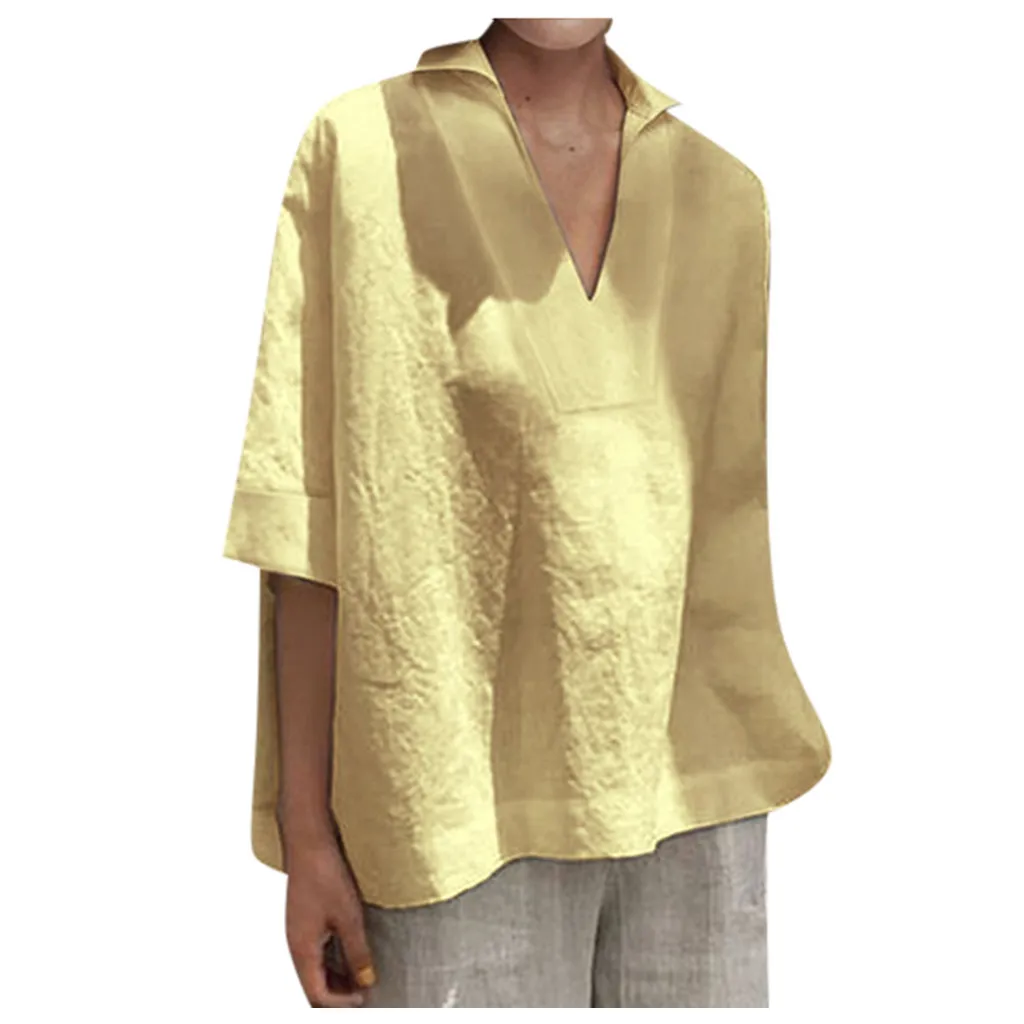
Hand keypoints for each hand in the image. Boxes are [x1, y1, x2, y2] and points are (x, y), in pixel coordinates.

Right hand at [284, 838, 376, 1007]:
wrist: (309, 842)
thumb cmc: (324, 874)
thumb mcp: (349, 917)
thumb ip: (357, 952)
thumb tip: (366, 980)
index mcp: (302, 951)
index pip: (317, 996)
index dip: (342, 1003)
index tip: (365, 998)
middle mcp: (296, 946)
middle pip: (314, 987)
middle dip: (339, 995)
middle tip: (365, 991)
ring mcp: (299, 933)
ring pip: (315, 970)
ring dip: (337, 978)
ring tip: (363, 974)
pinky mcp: (304, 922)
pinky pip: (316, 953)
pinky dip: (333, 961)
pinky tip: (352, 952)